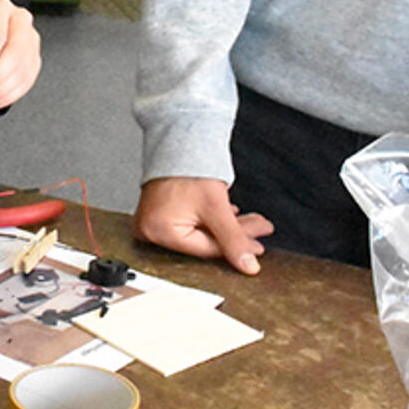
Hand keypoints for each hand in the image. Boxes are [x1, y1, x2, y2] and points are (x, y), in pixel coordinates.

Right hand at [133, 176, 272, 274]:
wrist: (178, 143)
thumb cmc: (188, 168)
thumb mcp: (216, 208)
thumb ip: (234, 239)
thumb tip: (248, 265)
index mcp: (158, 233)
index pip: (205, 250)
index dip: (235, 248)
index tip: (257, 247)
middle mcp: (150, 232)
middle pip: (203, 242)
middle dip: (236, 235)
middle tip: (258, 230)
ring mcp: (152, 224)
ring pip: (200, 234)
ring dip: (226, 228)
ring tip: (250, 220)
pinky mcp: (158, 216)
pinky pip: (189, 226)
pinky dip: (210, 221)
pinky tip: (228, 216)